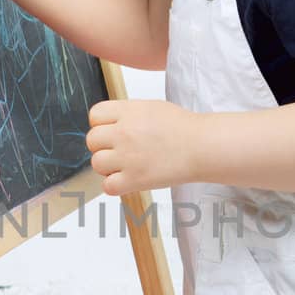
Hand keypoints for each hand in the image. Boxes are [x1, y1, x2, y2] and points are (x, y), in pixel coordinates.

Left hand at [86, 98, 200, 194]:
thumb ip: (126, 114)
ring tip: (126, 165)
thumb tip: (107, 124)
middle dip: (103, 146)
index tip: (112, 131)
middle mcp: (124, 132)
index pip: (94, 115)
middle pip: (92, 140)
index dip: (101, 124)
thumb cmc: (182, 128)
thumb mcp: (151, 107)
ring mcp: (128, 156)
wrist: (202, 146)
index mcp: (128, 111)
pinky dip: (115, 185)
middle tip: (121, 151)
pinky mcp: (135, 179)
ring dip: (108, 167)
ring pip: (97, 163)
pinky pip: (108, 186)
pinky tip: (129, 179)